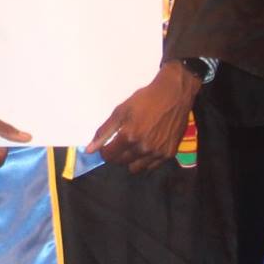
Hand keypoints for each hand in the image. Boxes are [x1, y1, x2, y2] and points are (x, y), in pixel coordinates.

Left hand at [86, 62, 200, 172]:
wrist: (173, 95)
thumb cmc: (145, 100)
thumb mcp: (120, 112)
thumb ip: (104, 132)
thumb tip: (90, 149)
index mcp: (129, 137)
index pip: (109, 156)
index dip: (104, 152)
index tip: (105, 146)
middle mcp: (143, 148)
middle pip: (121, 162)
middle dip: (116, 155)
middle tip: (119, 144)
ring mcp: (157, 153)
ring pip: (136, 168)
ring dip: (130, 160)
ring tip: (132, 147)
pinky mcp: (169, 154)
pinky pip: (151, 166)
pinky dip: (145, 161)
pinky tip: (145, 149)